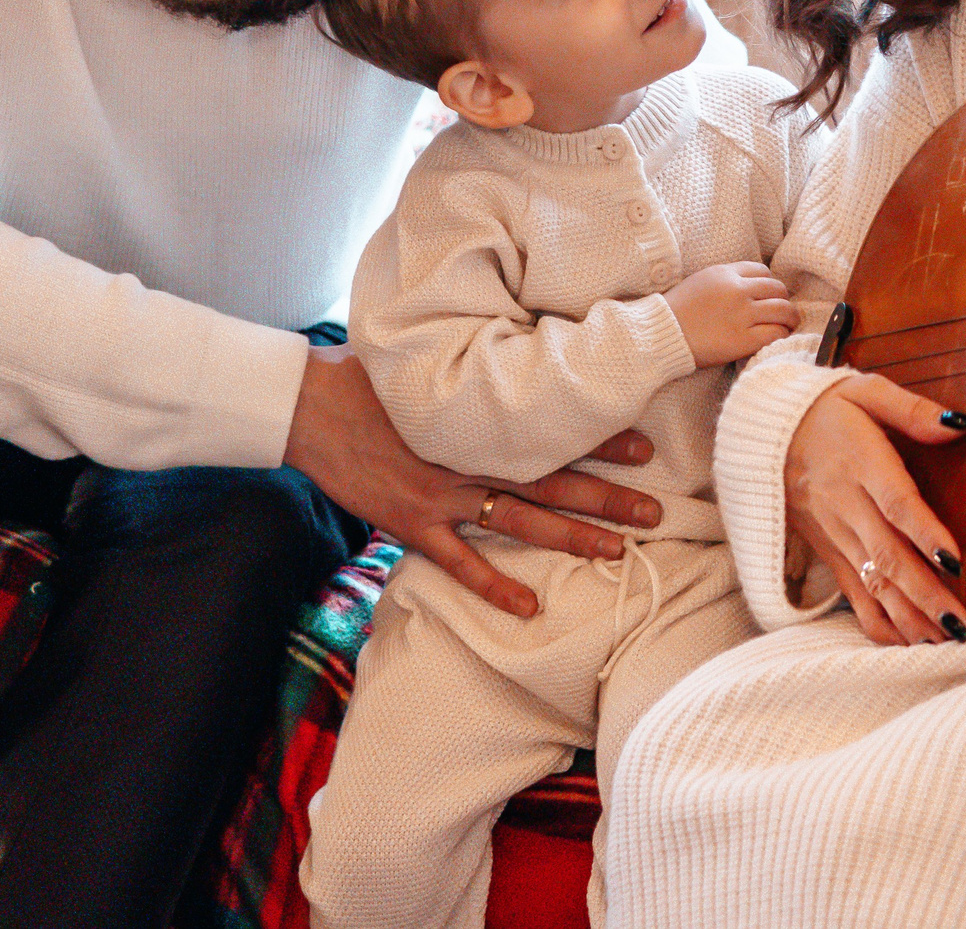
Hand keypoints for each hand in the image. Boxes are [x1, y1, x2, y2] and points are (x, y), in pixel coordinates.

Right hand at [283, 344, 662, 617]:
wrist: (311, 407)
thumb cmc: (372, 379)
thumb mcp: (433, 366)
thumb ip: (478, 374)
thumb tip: (524, 359)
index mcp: (480, 418)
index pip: (555, 430)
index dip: (603, 439)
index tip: (646, 446)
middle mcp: (471, 458)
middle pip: (553, 482)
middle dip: (608, 498)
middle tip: (654, 513)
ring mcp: (443, 495)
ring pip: (521, 522)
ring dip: (572, 539)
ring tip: (616, 552)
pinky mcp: (413, 524)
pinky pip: (461, 563)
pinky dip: (495, 587)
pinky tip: (531, 606)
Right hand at [662, 261, 796, 366]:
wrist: (660, 334)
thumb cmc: (676, 311)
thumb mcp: (700, 282)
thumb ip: (726, 280)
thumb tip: (751, 288)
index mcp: (725, 273)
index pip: (762, 271)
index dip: (770, 285)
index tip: (769, 296)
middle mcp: (737, 290)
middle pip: (777, 289)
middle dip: (783, 300)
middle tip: (783, 312)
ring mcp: (742, 315)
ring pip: (783, 310)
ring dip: (790, 318)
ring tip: (788, 326)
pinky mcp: (742, 340)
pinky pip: (776, 334)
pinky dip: (782, 335)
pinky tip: (778, 339)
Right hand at [785, 374, 965, 644]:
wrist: (764, 432)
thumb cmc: (826, 409)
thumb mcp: (866, 391)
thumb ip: (913, 410)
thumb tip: (962, 424)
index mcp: (861, 463)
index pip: (896, 503)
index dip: (924, 533)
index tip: (955, 562)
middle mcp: (846, 505)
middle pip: (887, 556)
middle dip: (925, 594)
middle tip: (961, 623)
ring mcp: (834, 534)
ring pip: (871, 582)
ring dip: (908, 615)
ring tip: (944, 641)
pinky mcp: (827, 552)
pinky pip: (852, 594)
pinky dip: (879, 622)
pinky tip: (908, 643)